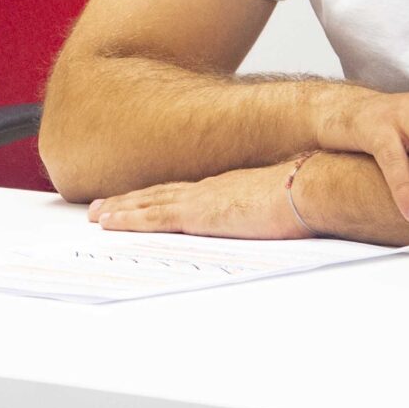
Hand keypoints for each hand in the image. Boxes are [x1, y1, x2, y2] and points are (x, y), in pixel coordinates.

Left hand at [86, 163, 309, 240]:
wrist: (313, 185)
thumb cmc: (310, 194)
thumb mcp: (285, 205)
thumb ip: (271, 212)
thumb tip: (279, 221)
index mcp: (228, 188)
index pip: (183, 194)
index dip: (157, 197)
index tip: (138, 201)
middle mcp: (209, 189)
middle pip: (158, 195)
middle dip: (128, 202)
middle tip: (101, 208)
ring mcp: (201, 199)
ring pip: (148, 204)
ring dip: (119, 210)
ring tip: (95, 215)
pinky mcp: (198, 214)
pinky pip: (153, 217)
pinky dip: (127, 219)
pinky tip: (109, 223)